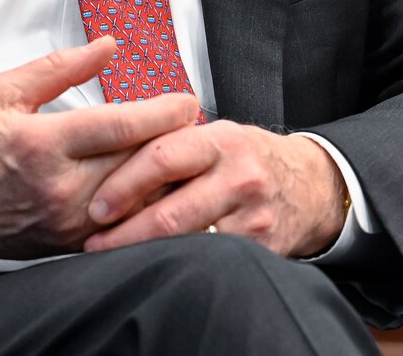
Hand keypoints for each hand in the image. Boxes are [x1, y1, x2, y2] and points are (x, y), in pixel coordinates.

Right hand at [0, 37, 201, 262]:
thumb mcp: (4, 92)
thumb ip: (59, 67)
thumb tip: (107, 46)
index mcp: (43, 143)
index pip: (121, 126)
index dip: (164, 112)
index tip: (188, 101)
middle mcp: (60, 187)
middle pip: (140, 164)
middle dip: (176, 142)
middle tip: (197, 123)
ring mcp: (69, 222)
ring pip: (141, 202)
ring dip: (169, 178)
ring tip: (186, 155)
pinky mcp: (71, 244)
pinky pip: (126, 229)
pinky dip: (150, 208)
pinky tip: (162, 191)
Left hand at [81, 121, 347, 257]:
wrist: (308, 186)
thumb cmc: (244, 158)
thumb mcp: (212, 136)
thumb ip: (168, 143)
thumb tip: (102, 157)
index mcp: (219, 140)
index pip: (162, 157)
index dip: (123, 184)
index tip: (96, 206)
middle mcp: (239, 176)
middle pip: (172, 210)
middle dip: (126, 231)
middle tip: (94, 242)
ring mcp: (253, 215)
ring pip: (189, 241)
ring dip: (146, 252)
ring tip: (114, 258)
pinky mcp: (263, 248)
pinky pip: (211, 260)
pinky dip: (178, 264)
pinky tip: (155, 266)